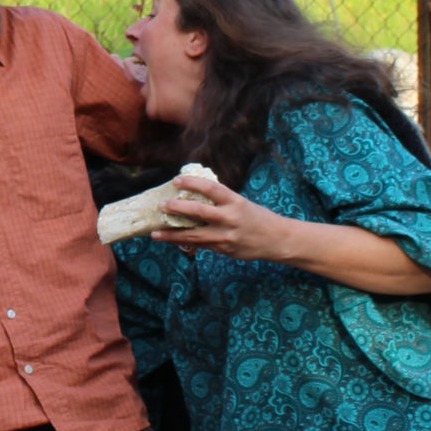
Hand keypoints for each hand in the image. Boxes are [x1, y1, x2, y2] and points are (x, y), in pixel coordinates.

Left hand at [158, 171, 295, 261]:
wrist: (275, 239)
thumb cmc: (256, 217)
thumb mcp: (240, 202)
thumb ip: (220, 200)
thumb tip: (193, 193)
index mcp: (235, 201)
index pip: (210, 188)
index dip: (192, 183)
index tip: (176, 180)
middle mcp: (230, 218)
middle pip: (199, 212)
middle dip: (177, 209)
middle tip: (161, 206)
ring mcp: (226, 236)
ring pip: (194, 235)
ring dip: (172, 234)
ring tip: (155, 233)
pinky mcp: (224, 250)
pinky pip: (201, 245)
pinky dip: (185, 242)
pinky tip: (172, 240)